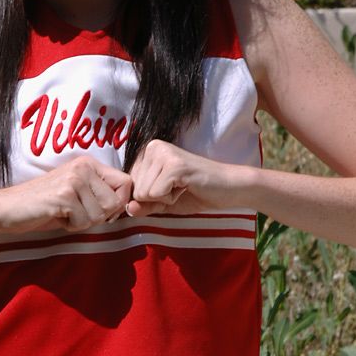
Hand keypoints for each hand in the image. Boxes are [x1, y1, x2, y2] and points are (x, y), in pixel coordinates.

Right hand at [0, 156, 132, 232]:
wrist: (6, 208)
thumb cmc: (43, 206)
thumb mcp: (76, 195)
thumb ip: (99, 195)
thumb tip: (126, 206)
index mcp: (88, 164)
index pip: (126, 182)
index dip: (119, 203)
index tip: (100, 211)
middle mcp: (83, 167)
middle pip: (116, 202)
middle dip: (99, 216)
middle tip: (76, 213)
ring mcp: (74, 180)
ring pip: (101, 215)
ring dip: (83, 222)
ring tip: (64, 214)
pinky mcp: (64, 195)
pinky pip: (84, 221)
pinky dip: (71, 226)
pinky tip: (56, 217)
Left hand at [126, 140, 244, 215]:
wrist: (229, 189)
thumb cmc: (197, 193)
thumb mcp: (164, 202)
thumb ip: (144, 205)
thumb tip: (127, 209)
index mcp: (148, 151)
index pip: (131, 186)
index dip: (150, 196)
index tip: (171, 187)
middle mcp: (153, 147)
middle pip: (135, 190)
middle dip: (157, 198)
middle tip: (179, 187)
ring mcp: (163, 154)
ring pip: (143, 193)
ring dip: (165, 198)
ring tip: (183, 186)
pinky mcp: (174, 165)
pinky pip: (156, 195)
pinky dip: (172, 199)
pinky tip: (186, 187)